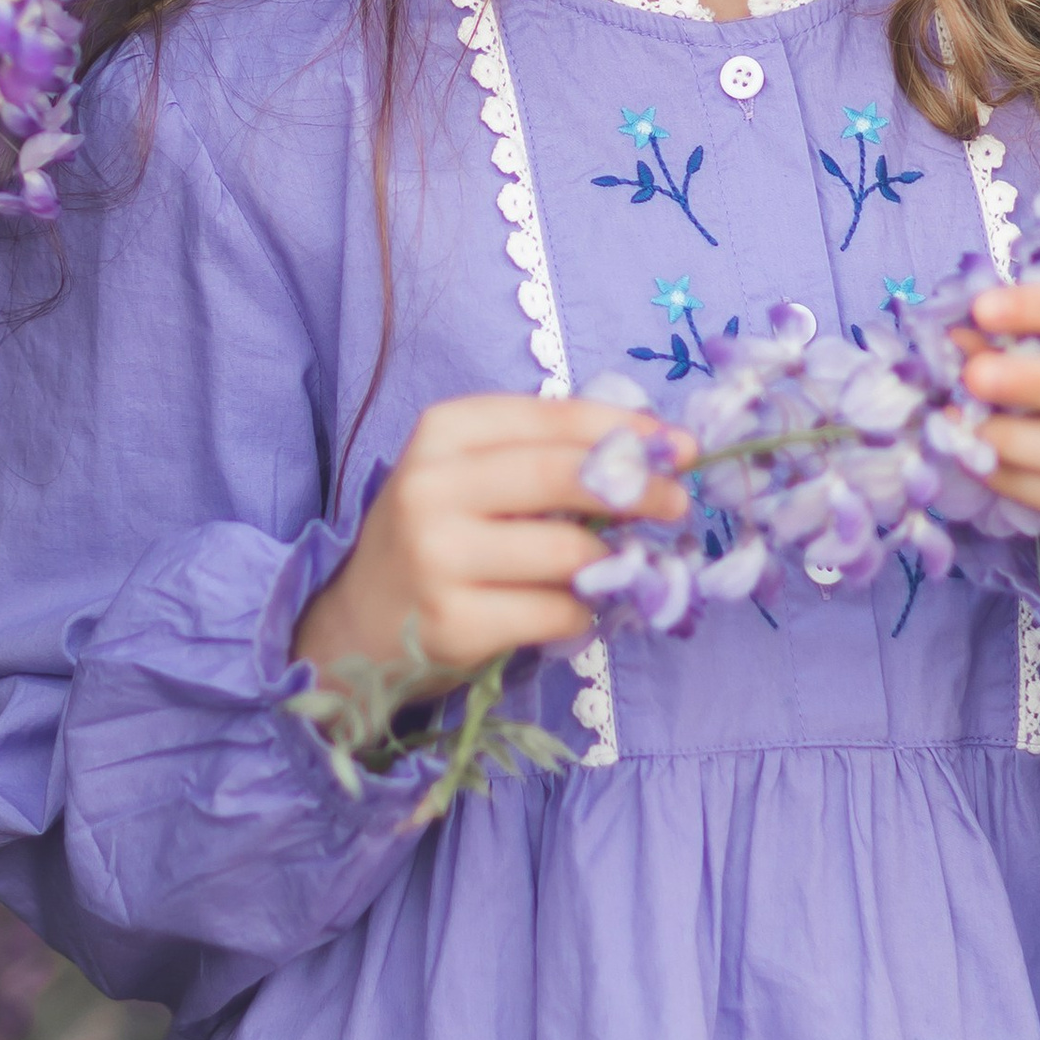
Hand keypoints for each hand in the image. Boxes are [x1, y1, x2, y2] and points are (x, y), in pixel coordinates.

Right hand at [295, 394, 695, 694]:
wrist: (360, 622)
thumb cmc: (437, 537)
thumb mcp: (470, 473)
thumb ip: (542, 454)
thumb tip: (654, 448)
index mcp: (441, 432)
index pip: (552, 417)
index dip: (625, 429)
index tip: (678, 444)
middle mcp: (432, 486)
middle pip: (563, 476)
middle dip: (638, 488)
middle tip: (677, 501)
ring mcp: (439, 557)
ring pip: (567, 551)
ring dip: (611, 561)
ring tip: (614, 565)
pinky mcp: (454, 623)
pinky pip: (556, 612)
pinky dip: (581, 613)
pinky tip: (569, 610)